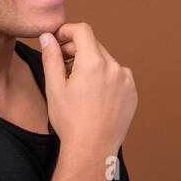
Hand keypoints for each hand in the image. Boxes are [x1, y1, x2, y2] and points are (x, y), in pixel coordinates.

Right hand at [39, 23, 136, 156]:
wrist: (92, 149)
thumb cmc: (70, 121)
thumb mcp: (54, 87)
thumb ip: (51, 57)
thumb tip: (48, 37)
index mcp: (94, 62)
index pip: (82, 31)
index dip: (67, 31)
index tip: (58, 40)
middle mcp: (114, 67)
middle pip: (94, 45)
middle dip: (77, 49)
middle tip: (62, 64)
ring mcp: (126, 81)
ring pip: (106, 61)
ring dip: (92, 64)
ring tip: (78, 84)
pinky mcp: (132, 94)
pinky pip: (118, 76)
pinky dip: (106, 78)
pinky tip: (95, 94)